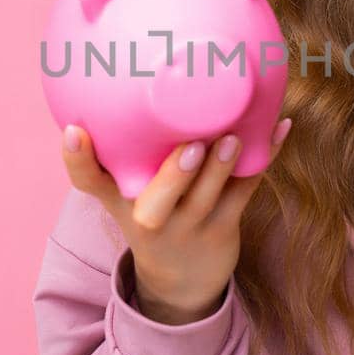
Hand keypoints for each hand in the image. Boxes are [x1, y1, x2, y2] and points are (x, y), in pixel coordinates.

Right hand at [59, 119, 292, 322]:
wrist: (180, 281)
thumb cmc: (152, 213)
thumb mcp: (127, 191)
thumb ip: (125, 147)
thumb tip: (137, 73)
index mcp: (120, 200)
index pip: (88, 182)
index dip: (77, 158)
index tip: (74, 131)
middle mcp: (150, 216)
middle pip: (157, 202)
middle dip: (174, 175)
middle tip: (191, 145)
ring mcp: (189, 227)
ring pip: (208, 197)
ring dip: (223, 166)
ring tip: (235, 136)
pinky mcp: (223, 228)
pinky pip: (245, 192)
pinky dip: (264, 158)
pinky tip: (279, 128)